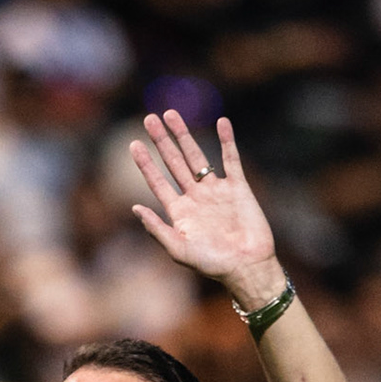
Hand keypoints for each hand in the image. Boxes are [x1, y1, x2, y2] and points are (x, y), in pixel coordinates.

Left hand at [129, 111, 285, 308]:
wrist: (247, 267)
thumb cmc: (212, 264)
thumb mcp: (178, 250)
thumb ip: (157, 228)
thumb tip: (134, 207)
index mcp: (179, 212)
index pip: (157, 182)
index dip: (145, 163)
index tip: (133, 144)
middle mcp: (195, 198)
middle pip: (174, 162)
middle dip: (161, 141)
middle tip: (149, 118)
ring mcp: (216, 191)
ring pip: (197, 156)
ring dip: (184, 135)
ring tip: (171, 115)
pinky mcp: (238, 188)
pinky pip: (231, 159)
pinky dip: (227, 141)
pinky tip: (222, 122)